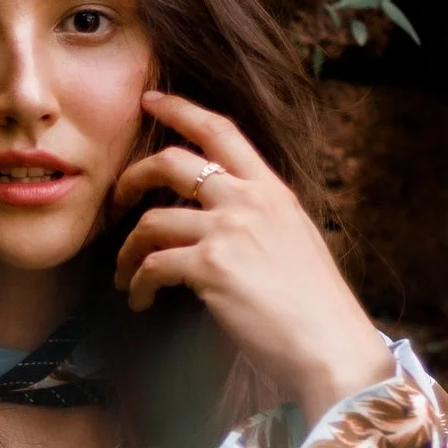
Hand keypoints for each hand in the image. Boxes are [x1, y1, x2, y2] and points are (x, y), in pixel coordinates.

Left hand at [112, 89, 393, 424]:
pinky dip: (137, 284)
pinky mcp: (211, 267)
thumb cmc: (316, 308)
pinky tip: (139, 300)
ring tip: (122, 275)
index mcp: (272, 191)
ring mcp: (229, 231)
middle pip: (172, 162)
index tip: (150, 101)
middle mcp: (249, 201)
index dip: (180, 109)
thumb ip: (259, 221)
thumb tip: (221, 224)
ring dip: (127, 250)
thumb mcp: (295, 243)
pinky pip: (152, 265)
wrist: (331, 346)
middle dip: (132, 178)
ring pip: (152, 220)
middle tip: (116, 200)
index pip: (222, 130)